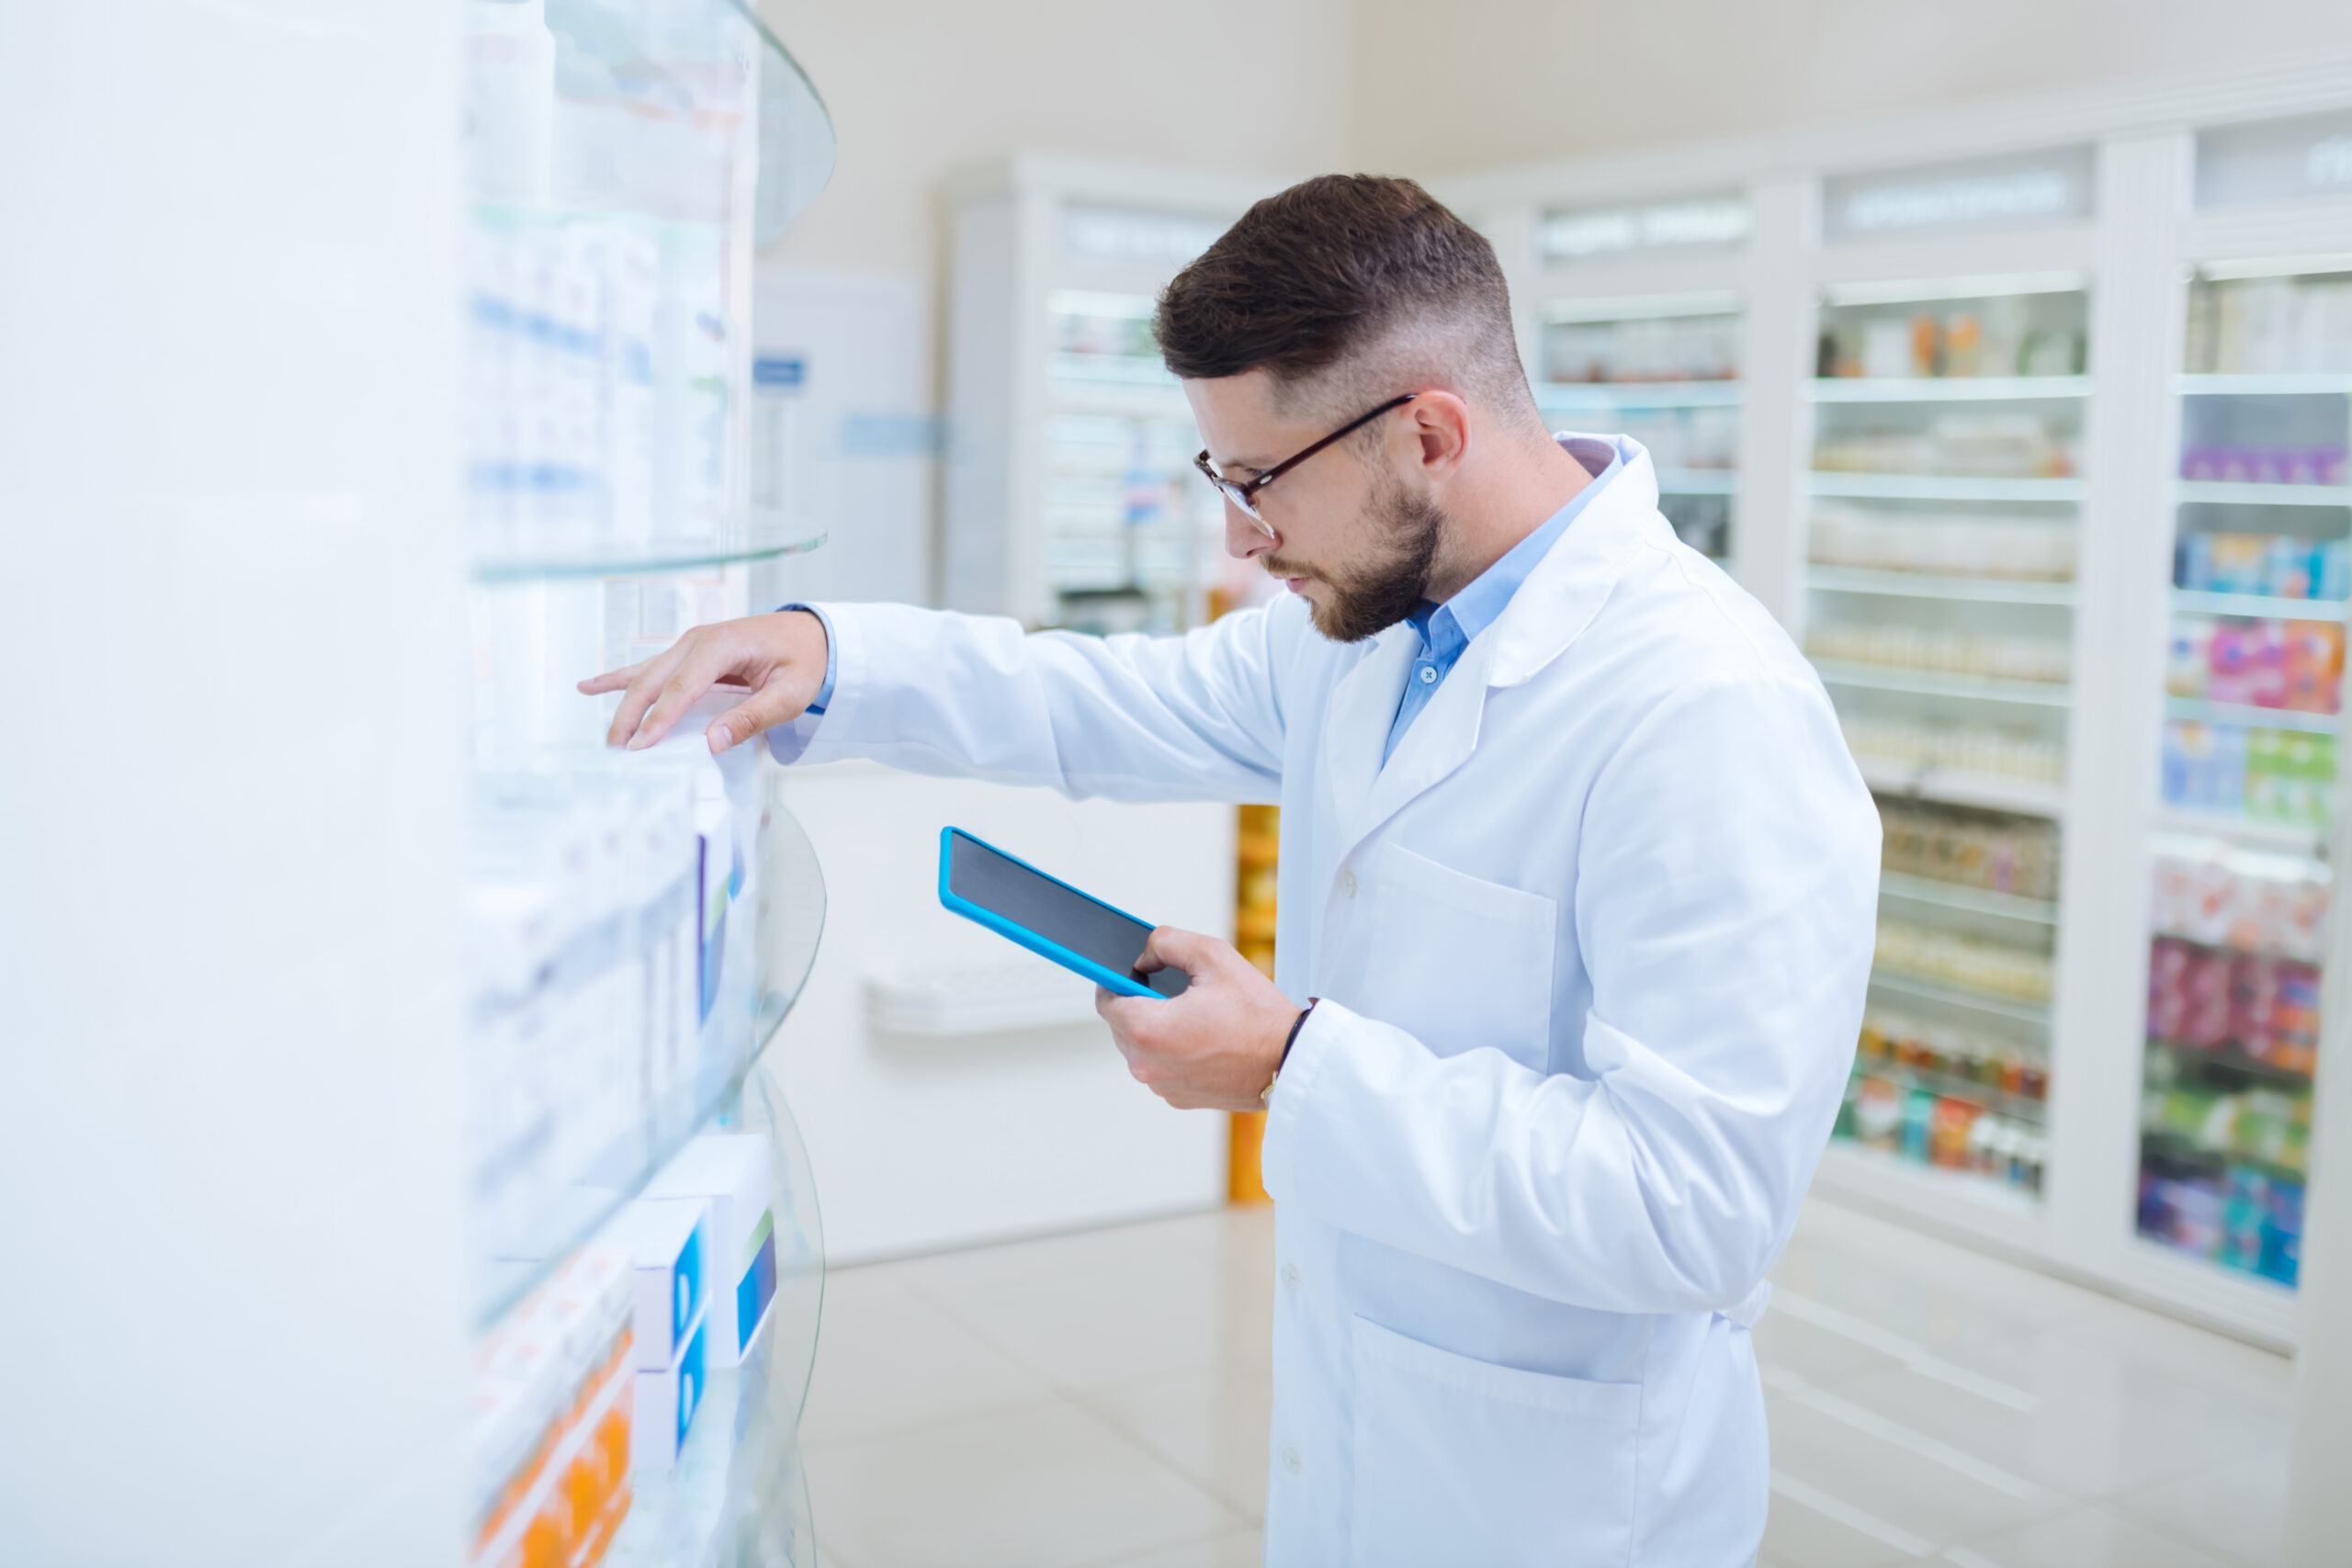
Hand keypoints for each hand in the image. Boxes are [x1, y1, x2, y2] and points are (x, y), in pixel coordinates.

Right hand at [577, 609, 828, 753]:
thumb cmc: (803, 661)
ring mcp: (691, 643)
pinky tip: (590, 685)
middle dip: (631, 715)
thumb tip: (713, 741)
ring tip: (602, 731)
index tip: (640, 747)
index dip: (659, 719)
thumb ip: (752, 717)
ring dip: (623, 702)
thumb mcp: (789, 694)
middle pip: (655, 681)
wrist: (813, 634)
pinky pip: (651, 668)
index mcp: (722, 645)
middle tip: (615, 750)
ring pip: (647, 675)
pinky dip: (621, 678)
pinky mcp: (689, 653)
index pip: (682, 687)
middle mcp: (699, 639)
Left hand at [1096, 927, 1302, 1112]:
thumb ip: (1166, 942)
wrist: (1290, 1061)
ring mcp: (1161, 1086)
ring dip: (1158, 1029)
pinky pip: (1161, 1067)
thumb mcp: (1213, 955)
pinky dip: (1174, 1052)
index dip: (1116, 980)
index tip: (1132, 973)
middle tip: (1180, 992)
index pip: (1106, 1000)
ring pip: (1141, 1047)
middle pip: (1122, 1024)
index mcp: (1147, 1030)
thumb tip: (1144, 954)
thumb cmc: (1258, 1014)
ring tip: (1198, 1017)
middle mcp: (1146, 1065)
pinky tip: (1205, 1040)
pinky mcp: (1178, 1099)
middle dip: (1142, 1004)